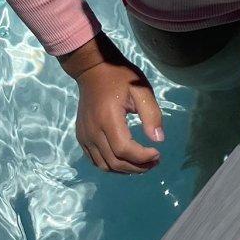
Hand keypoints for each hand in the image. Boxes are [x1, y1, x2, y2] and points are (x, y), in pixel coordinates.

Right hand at [60, 34, 163, 173]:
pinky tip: (126, 160)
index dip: (142, 157)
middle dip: (137, 167)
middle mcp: (92, 131)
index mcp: (107, 118)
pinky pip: (95, 160)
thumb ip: (151, 114)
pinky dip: (112, 165)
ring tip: (143, 164)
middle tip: (155, 162)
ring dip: (125, 170)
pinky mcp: (82, 136)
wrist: (92, 70)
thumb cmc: (120, 76)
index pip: (124, 150)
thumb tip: (158, 140)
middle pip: (114, 162)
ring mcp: (84, 135)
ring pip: (104, 165)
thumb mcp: (141, 89)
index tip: (158, 153)